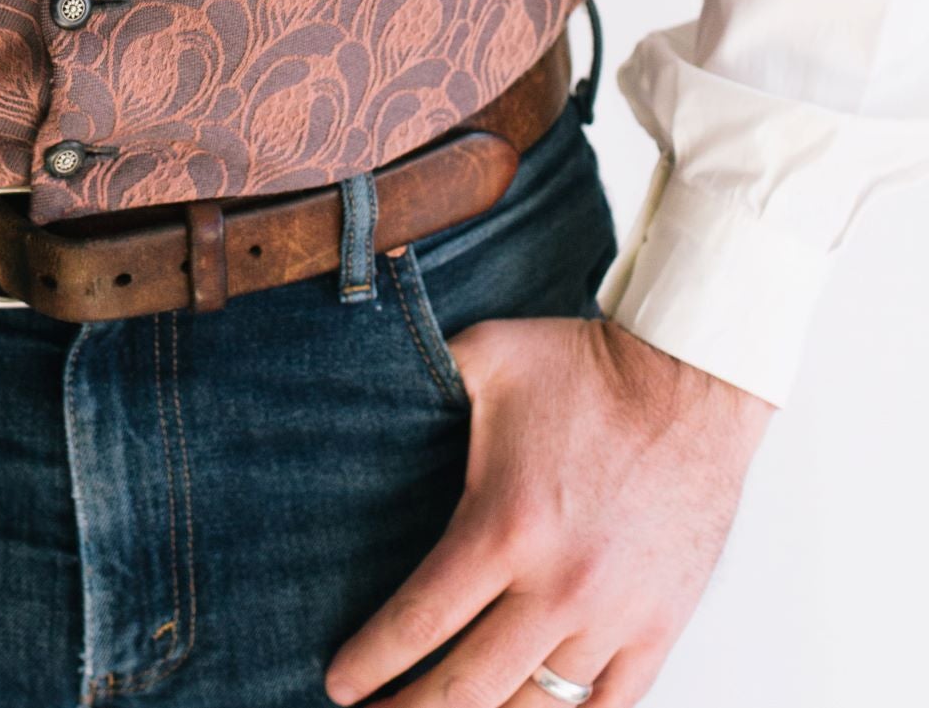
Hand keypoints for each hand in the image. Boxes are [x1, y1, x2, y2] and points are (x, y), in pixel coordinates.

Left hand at [323, 315, 775, 705]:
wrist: (691, 378)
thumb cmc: (584, 365)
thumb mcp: (487, 355)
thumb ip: (424, 380)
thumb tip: (367, 385)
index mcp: (504, 527)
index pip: (420, 622)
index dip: (371, 663)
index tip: (338, 684)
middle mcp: (557, 587)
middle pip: (467, 689)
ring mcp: (614, 617)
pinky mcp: (659, 626)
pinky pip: (609, 707)